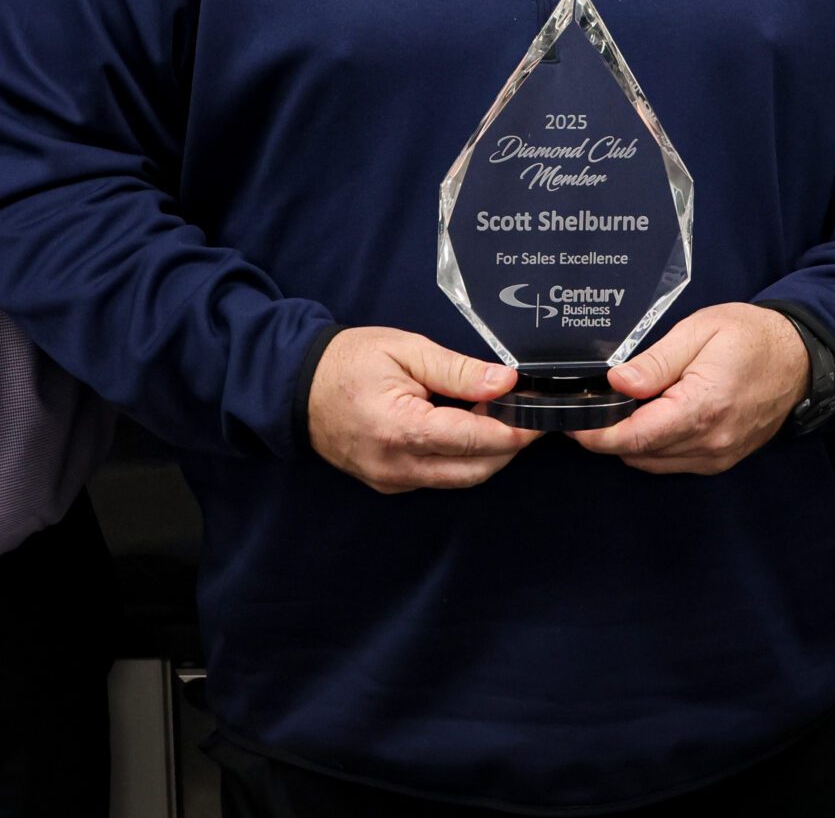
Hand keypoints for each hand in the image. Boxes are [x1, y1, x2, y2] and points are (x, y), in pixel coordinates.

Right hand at [307, 326, 540, 492]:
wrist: (296, 387)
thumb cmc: (349, 361)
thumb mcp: (406, 350)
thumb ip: (457, 370)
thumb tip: (504, 383)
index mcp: (401, 430)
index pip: (473, 441)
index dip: (513, 431)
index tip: (538, 418)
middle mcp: (397, 466)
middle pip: (474, 470)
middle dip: (507, 446)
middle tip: (522, 414)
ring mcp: (392, 481)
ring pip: (459, 479)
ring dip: (486, 454)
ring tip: (494, 416)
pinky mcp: (389, 484)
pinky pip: (438, 478)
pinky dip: (461, 459)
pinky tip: (465, 428)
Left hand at [567, 303, 809, 474]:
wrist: (800, 359)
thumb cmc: (751, 337)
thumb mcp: (700, 331)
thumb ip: (656, 362)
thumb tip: (616, 383)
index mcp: (703, 408)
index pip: (635, 437)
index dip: (597, 434)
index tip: (573, 424)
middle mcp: (711, 442)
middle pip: (639, 454)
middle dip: (608, 435)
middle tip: (593, 407)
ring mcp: (718, 456)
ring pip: (653, 462)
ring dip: (631, 442)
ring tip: (622, 408)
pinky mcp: (721, 459)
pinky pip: (673, 462)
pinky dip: (653, 446)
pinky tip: (652, 417)